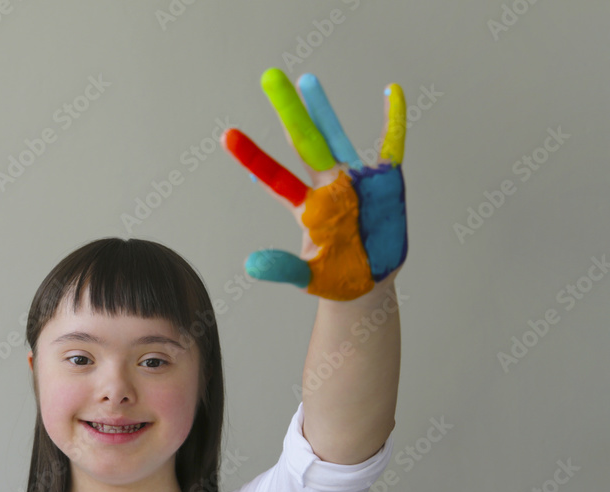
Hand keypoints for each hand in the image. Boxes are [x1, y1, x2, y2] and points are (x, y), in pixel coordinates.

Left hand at [221, 69, 406, 300]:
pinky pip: (390, 145)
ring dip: (323, 110)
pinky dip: (392, 120)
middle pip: (304, 144)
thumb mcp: (306, 275)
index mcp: (306, 207)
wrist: (367, 285)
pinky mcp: (385, 183)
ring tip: (307, 80)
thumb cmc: (334, 279)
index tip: (226, 136)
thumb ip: (282, 267)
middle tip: (270, 77)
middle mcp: (327, 187)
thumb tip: (249, 266)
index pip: (273, 177)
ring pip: (336, 137)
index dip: (252, 158)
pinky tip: (390, 91)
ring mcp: (355, 181)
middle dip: (288, 113)